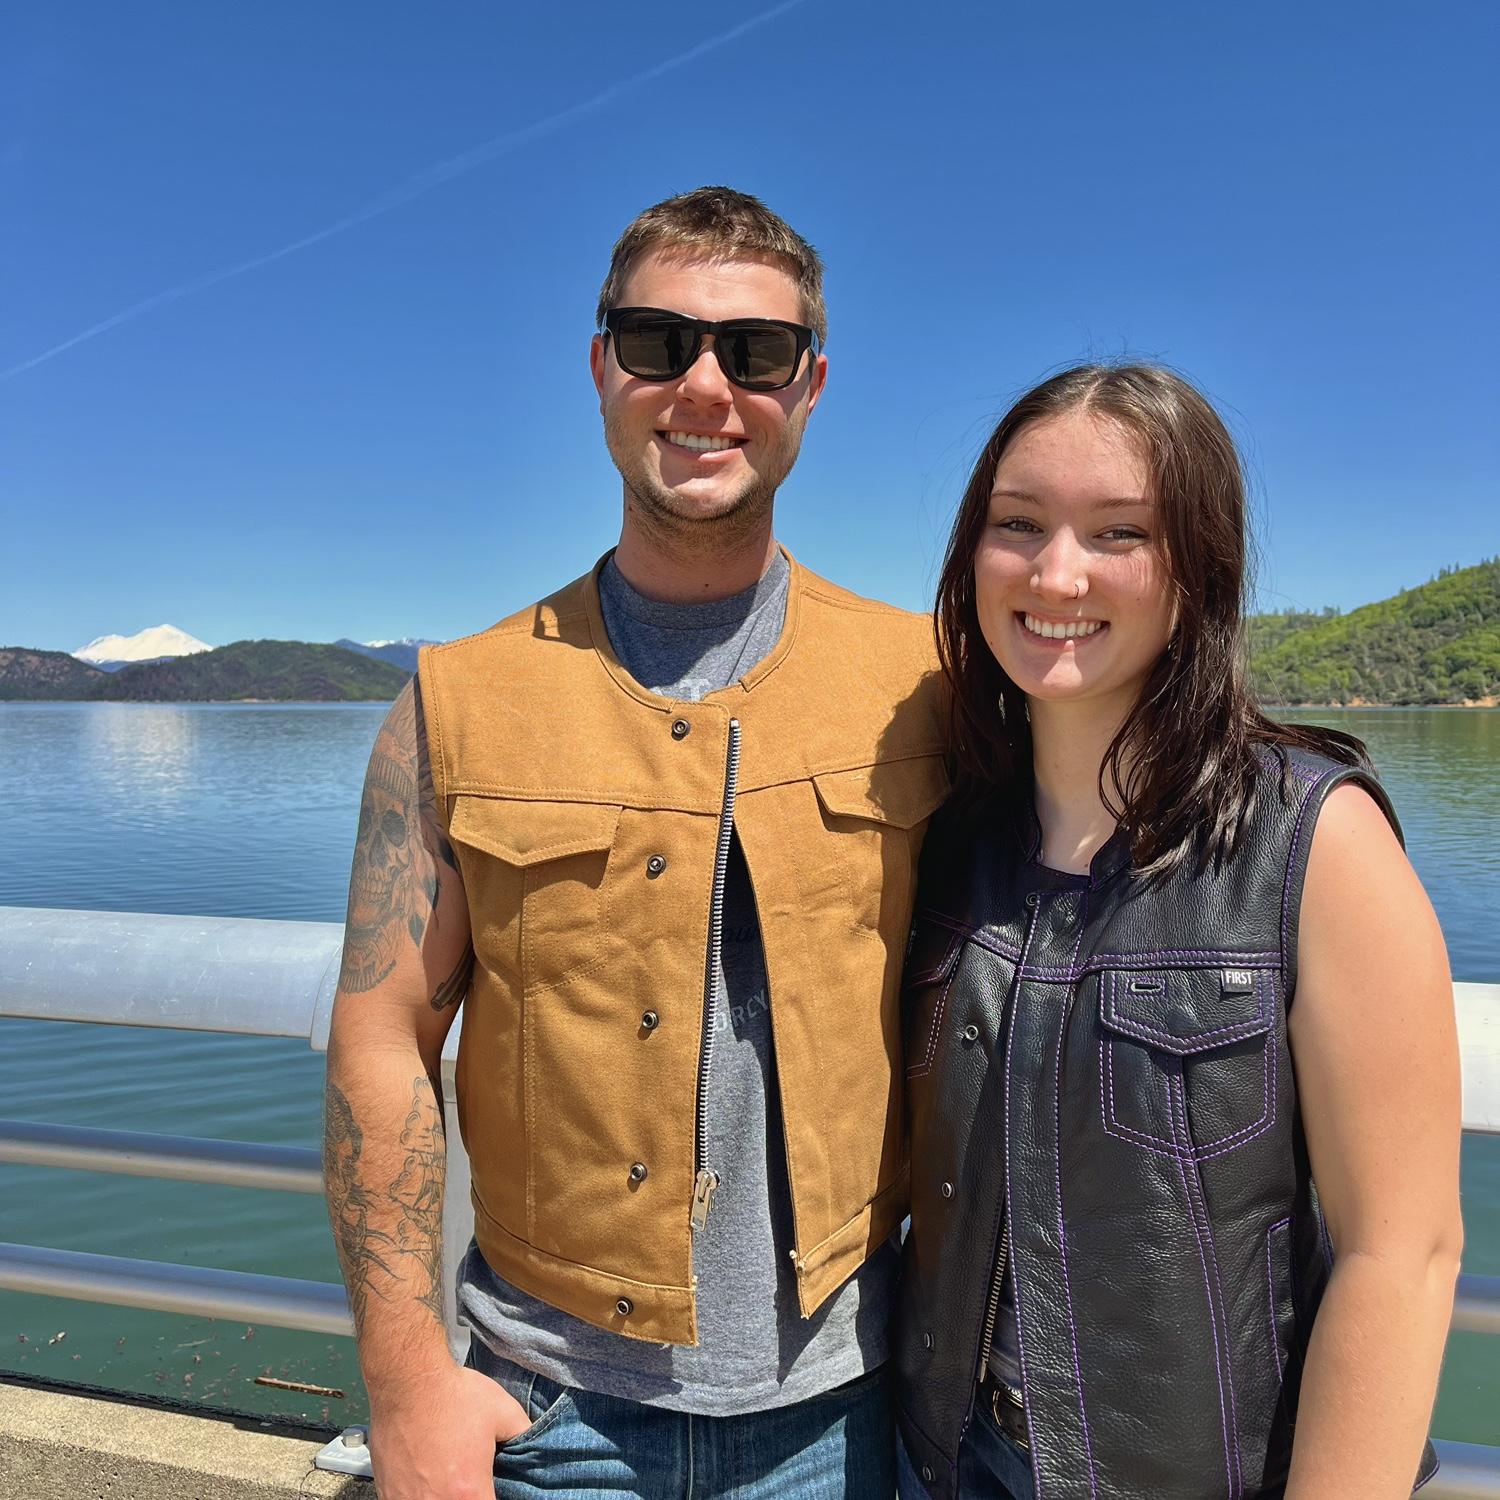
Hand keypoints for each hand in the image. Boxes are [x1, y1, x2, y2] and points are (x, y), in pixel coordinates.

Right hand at [369, 1361, 530, 1498]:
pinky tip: (423, 1476)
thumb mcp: (504, 1411)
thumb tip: (532, 1447)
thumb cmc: (455, 1395)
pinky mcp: (386, 1494)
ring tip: (445, 1475)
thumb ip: (523, 1436)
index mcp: (469, 1493)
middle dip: (466, 1496)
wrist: (408, 1380)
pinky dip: (418, 1494)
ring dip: (441, 1495)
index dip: (492, 1498)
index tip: (488, 1486)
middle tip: (466, 1478)